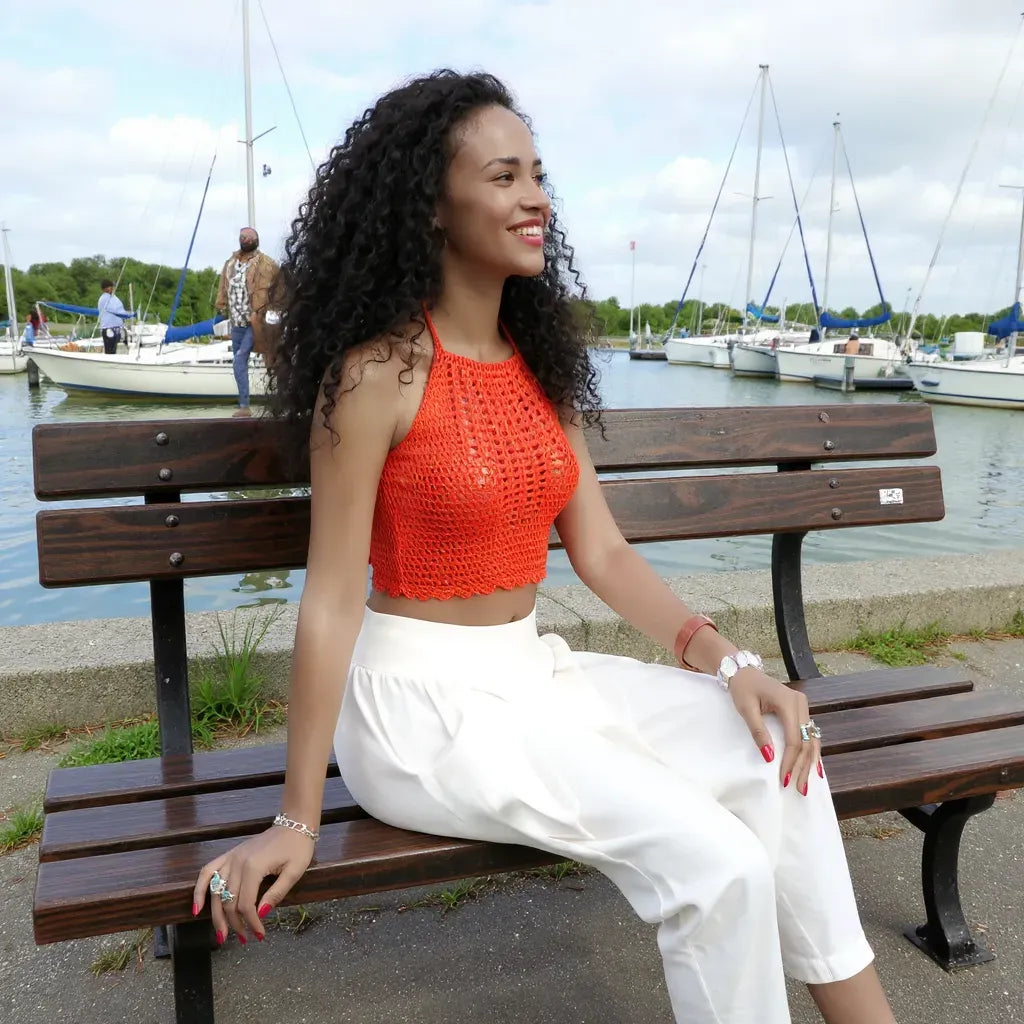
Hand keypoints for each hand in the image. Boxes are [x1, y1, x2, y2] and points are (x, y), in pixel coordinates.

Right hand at [192, 825, 314, 943]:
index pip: (246, 904)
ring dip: (216, 915)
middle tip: (243, 939)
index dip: (251, 923)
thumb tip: (261, 914)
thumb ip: (276, 893)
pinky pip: (207, 872)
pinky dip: (199, 890)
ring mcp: (231, 857)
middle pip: (228, 901)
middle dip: (234, 924)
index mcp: (254, 867)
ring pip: (215, 892)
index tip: (260, 935)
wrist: (293, 824)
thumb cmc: (298, 847)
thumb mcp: (294, 872)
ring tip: (222, 934)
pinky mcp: (229, 854)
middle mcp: (237, 862)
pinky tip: (197, 908)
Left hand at [728, 668, 821, 795]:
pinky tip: (812, 767)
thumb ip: (758, 732)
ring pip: (811, 739)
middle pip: (807, 742)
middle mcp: (801, 704)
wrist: (743, 672)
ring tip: (806, 783)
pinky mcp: (801, 710)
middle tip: (798, 789)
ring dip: (809, 762)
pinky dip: (810, 751)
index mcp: (788, 702)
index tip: (784, 779)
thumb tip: (770, 757)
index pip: (794, 739)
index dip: (790, 761)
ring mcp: (803, 706)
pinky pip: (809, 734)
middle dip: (802, 767)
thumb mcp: (746, 710)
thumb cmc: (742, 689)